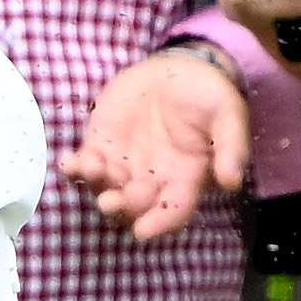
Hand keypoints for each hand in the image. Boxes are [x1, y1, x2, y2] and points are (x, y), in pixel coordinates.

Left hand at [68, 45, 250, 241]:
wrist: (178, 70)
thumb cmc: (207, 96)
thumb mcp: (228, 114)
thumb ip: (230, 146)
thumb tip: (231, 182)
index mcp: (185, 179)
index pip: (172, 211)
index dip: (159, 223)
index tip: (143, 230)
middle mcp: (153, 180)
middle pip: (134, 205)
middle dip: (121, 207)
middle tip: (110, 202)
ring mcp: (124, 164)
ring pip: (106, 188)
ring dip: (96, 186)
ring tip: (90, 168)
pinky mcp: (102, 144)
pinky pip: (86, 164)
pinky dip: (75, 167)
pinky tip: (69, 162)